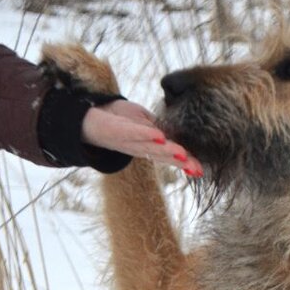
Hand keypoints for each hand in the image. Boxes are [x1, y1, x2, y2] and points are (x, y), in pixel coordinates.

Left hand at [81, 100, 202, 175]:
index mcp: (149, 147)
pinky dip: (146, 135)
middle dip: (181, 162)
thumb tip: (180, 134)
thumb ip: (161, 128)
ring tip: (182, 154)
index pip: (171, 156)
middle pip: (163, 156)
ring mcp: (128, 142)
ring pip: (151, 148)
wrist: (88, 118)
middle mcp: (140, 149)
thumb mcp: (145, 122)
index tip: (201, 171)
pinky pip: (133, 134)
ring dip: (167, 151)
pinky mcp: (116, 132)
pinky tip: (159, 137)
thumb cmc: (120, 121)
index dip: (186, 163)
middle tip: (196, 168)